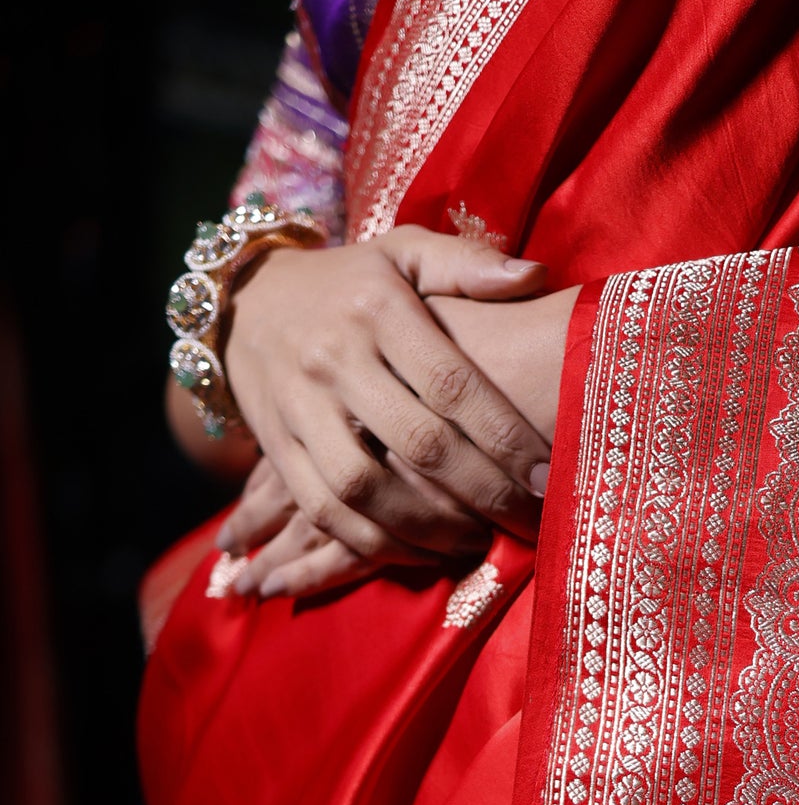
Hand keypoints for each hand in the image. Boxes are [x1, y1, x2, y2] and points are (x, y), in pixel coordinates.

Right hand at [220, 227, 551, 572]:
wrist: (244, 300)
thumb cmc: (349, 282)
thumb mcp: (403, 252)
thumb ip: (468, 265)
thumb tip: (536, 276)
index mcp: (379, 310)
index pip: (452, 384)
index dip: (504, 436)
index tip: (547, 475)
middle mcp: (336, 359)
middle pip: (418, 442)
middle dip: (483, 491)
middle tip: (530, 520)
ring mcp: (300, 407)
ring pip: (365, 487)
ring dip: (429, 527)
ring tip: (479, 543)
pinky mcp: (276, 447)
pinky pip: (323, 509)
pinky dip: (373, 542)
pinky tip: (420, 552)